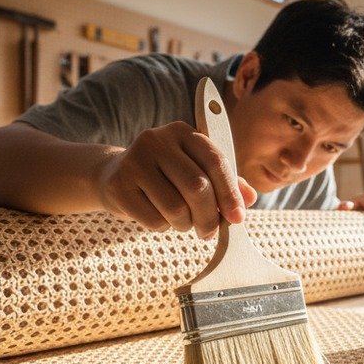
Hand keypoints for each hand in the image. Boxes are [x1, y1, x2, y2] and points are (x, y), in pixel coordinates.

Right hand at [95, 122, 256, 237]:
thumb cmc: (164, 175)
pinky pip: (154, 220)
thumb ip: (225, 181)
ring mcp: (135, 161)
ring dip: (186, 224)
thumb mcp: (195, 169)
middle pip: (197, 187)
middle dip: (209, 217)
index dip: (230, 193)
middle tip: (210, 232)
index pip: (215, 161)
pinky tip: (159, 217)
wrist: (113, 174)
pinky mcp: (119, 185)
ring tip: (182, 222)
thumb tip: (249, 198)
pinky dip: (164, 227)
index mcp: (183, 132)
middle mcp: (157, 140)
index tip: (238, 217)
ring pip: (176, 208)